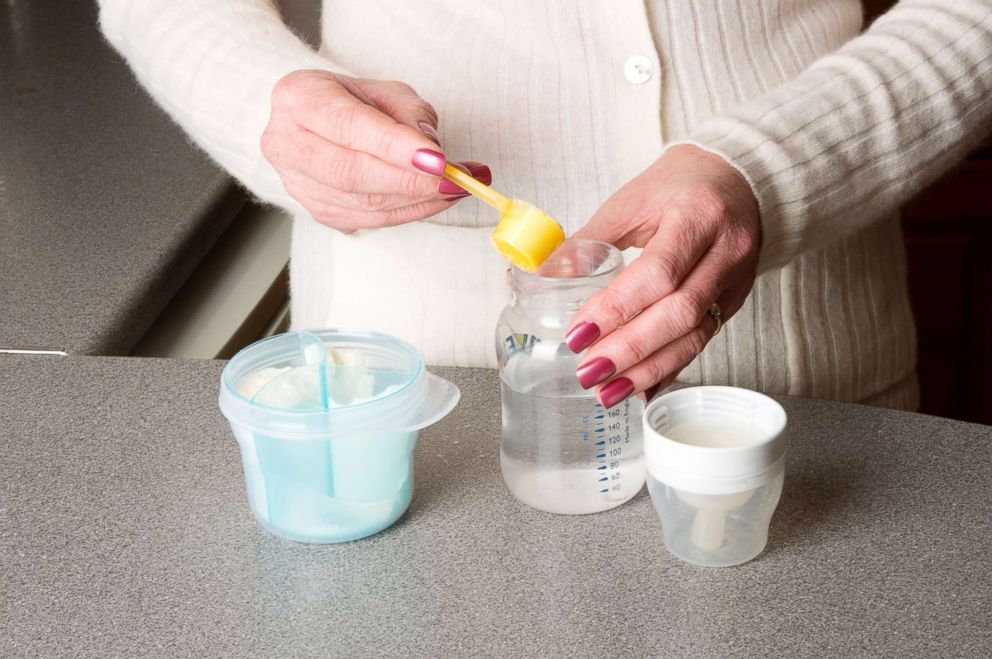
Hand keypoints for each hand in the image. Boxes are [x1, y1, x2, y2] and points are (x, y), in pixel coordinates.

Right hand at [261, 69, 489, 230]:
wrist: (317, 122)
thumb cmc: (352, 101)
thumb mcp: (383, 89)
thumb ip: (408, 112)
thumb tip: (430, 148)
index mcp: (299, 99)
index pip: (350, 127)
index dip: (395, 147)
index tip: (438, 160)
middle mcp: (287, 143)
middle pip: (353, 173)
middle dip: (411, 181)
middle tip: (455, 180)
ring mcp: (298, 183)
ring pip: (364, 202)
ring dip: (418, 200)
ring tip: (457, 187)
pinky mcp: (317, 210)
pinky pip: (369, 219)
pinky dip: (408, 212)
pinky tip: (435, 200)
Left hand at [565, 145, 760, 407]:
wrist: (740, 178)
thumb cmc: (681, 184)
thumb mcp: (631, 201)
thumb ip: (589, 241)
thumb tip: (542, 276)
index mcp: (697, 215)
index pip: (657, 273)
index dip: (615, 309)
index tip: (577, 335)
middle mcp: (726, 250)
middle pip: (678, 312)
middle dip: (629, 349)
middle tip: (587, 373)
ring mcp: (736, 279)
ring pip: (695, 335)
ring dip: (648, 370)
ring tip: (607, 392)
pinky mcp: (736, 300)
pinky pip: (703, 340)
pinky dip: (669, 367)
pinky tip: (641, 388)